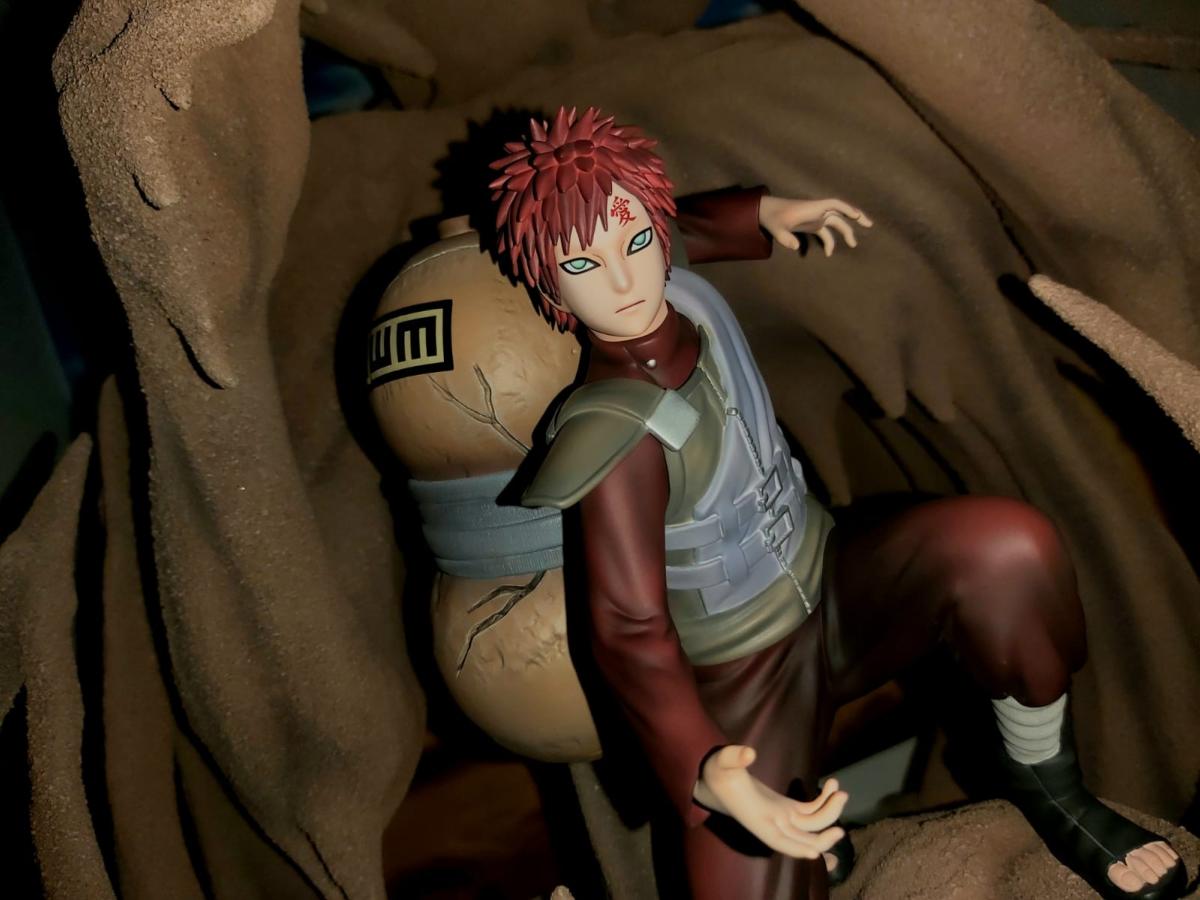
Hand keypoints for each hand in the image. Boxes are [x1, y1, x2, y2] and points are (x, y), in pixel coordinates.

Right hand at [693, 745, 847, 858]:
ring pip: (811, 825)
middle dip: (824, 837)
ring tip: (840, 791)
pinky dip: (823, 802)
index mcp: (758, 817)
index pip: (778, 840)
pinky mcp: (786, 807)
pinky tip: (831, 785)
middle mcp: (773, 821)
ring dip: (829, 814)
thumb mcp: (722, 762)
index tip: (815, 854)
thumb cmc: (718, 772)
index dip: (796, 848)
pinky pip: (810, 812)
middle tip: (841, 824)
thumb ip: (734, 756)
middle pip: (802, 839)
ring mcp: (782, 815)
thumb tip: (750, 753)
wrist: (717, 777)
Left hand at [758, 196, 872, 257]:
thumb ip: (785, 238)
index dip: (846, 208)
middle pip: (841, 213)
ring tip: (853, 245)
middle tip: (869, 225)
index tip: (857, 215)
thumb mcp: (776, 227)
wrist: (765, 212)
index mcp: (812, 208)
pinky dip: (829, 242)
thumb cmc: (772, 217)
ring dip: (845, 232)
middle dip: (855, 217)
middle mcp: (817, 211)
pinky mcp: (811, 225)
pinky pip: (825, 233)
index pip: (834, 204)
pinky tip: (828, 254)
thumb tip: (795, 247)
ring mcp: (815, 218)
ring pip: (835, 223)